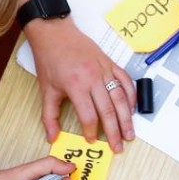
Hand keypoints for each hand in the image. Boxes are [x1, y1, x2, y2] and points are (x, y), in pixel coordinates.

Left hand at [26, 20, 134, 145]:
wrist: (54, 33)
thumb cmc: (50, 59)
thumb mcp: (46, 90)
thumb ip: (49, 116)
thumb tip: (52, 136)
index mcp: (76, 85)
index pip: (89, 115)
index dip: (91, 131)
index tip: (92, 139)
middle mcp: (93, 78)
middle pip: (108, 110)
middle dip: (115, 131)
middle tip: (119, 146)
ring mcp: (104, 70)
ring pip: (120, 98)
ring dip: (127, 118)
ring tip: (130, 133)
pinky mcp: (110, 63)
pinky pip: (126, 82)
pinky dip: (131, 96)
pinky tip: (132, 109)